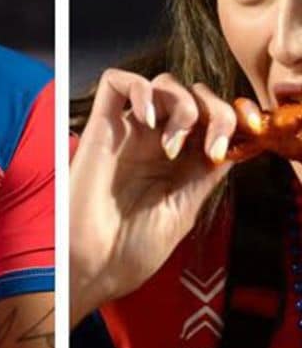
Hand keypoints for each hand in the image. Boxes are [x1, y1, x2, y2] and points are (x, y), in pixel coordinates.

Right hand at [70, 69, 256, 324]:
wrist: (97, 265)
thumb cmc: (134, 248)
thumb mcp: (187, 206)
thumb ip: (208, 171)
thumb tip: (238, 139)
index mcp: (179, 160)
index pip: (212, 116)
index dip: (234, 115)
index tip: (250, 133)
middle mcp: (155, 141)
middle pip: (193, 93)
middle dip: (215, 110)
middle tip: (212, 147)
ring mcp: (129, 132)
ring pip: (162, 83)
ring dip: (182, 103)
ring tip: (175, 143)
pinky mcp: (100, 127)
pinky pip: (116, 82)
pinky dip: (140, 89)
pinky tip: (150, 120)